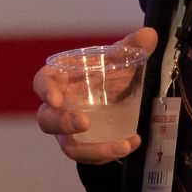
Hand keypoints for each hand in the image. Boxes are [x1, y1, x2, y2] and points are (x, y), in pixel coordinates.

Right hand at [34, 27, 156, 163]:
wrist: (116, 93)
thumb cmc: (105, 72)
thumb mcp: (118, 58)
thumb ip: (131, 46)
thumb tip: (149, 35)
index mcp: (60, 79)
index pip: (42, 82)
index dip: (45, 91)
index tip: (55, 99)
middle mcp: (59, 108)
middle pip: (47, 121)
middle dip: (63, 124)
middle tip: (85, 123)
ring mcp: (69, 131)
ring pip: (70, 147)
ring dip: (94, 150)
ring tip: (121, 146)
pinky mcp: (86, 146)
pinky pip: (93, 156)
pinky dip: (112, 152)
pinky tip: (133, 141)